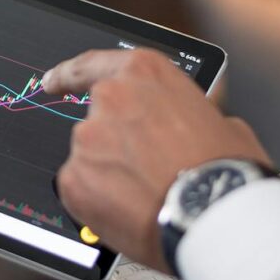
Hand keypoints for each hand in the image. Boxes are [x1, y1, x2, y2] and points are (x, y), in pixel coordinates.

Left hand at [41, 48, 269, 272]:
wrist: (213, 215)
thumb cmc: (225, 170)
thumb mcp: (220, 121)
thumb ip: (186, 111)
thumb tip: (185, 120)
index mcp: (144, 73)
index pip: (93, 64)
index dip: (69, 74)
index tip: (53, 82)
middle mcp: (110, 98)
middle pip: (96, 119)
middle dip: (112, 144)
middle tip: (140, 170)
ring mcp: (87, 139)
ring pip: (89, 157)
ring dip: (109, 175)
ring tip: (146, 197)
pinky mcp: (73, 179)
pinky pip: (80, 189)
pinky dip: (98, 202)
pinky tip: (130, 211)